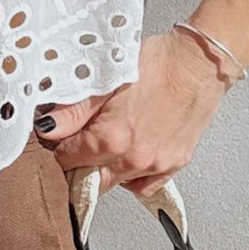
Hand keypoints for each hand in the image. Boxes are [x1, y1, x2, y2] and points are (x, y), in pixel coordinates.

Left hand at [33, 27, 239, 197]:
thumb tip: (48, 128)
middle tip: (79, 145)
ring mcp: (155, 165)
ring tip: (107, 144)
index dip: (58, 148)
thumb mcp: (107, 79)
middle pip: (89, 181)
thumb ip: (74, 110)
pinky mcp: (174, 164)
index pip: (67, 160)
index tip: (60, 138)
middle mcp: (133, 159)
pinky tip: (128, 158)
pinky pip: (144, 186)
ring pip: (116, 184)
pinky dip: (132, 178)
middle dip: (79, 166)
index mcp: (110, 138)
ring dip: (104, 170)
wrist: (200, 63)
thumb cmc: (158, 64)